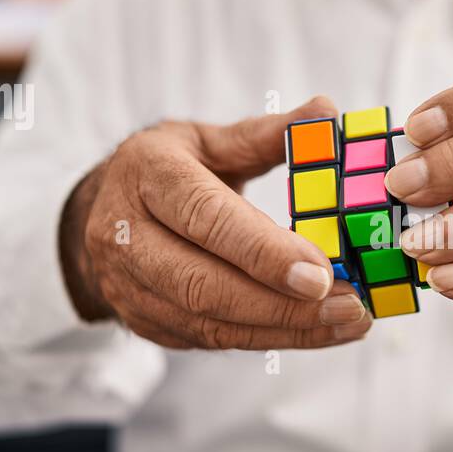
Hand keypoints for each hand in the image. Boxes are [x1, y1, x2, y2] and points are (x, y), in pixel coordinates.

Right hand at [60, 97, 371, 348]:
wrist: (102, 214)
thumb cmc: (168, 170)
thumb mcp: (209, 141)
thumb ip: (267, 135)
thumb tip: (326, 112)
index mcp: (147, 175)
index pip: (206, 218)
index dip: (264, 251)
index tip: (322, 274)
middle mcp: (126, 235)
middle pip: (205, 284)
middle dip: (283, 305)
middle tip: (350, 307)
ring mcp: (129, 286)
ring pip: (210, 322)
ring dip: (286, 329)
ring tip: (348, 323)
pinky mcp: (144, 323)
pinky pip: (211, 339)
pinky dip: (269, 338)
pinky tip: (317, 331)